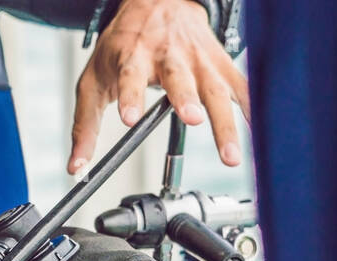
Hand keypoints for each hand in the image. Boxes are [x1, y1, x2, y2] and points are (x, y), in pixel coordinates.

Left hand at [69, 0, 250, 172]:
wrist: (156, 2)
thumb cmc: (122, 46)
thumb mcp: (93, 81)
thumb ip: (85, 126)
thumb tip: (76, 167)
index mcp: (132, 55)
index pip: (129, 76)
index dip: (129, 95)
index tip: (128, 118)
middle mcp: (167, 54)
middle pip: (178, 77)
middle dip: (186, 97)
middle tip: (192, 119)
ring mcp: (197, 57)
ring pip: (213, 88)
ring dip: (224, 121)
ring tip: (229, 153)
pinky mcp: (219, 62)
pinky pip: (238, 86)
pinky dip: (250, 108)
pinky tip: (260, 131)